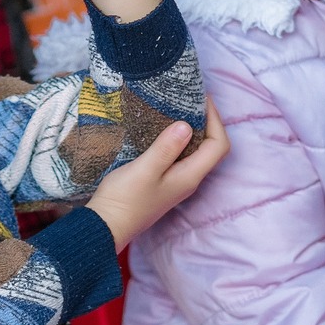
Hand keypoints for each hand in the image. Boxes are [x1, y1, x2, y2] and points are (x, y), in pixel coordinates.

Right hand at [88, 104, 228, 248]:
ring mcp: (177, 182)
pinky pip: (182, 156)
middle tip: (192, 100)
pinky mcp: (164, 181)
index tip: (201, 99)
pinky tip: (164, 129)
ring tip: (179, 109)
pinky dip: (180, 139)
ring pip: (197, 152)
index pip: (218, 145)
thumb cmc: (124, 199)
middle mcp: (189, 179)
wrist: (106, 225)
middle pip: (212, 148)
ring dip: (194, 130)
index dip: (216, 120)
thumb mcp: (145, 170)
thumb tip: (187, 125)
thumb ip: (166, 148)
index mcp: (190, 176)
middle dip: (208, 122)